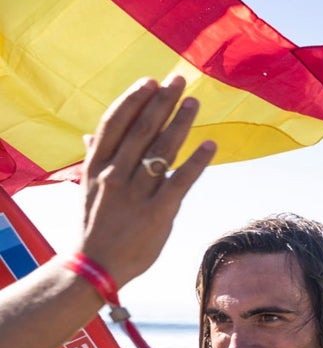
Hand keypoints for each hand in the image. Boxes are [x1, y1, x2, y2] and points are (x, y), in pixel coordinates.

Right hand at [79, 76, 214, 287]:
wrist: (96, 267)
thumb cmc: (95, 226)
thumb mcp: (87, 190)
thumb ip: (94, 160)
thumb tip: (90, 135)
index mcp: (97, 166)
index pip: (114, 123)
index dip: (132, 100)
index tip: (149, 81)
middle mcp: (115, 175)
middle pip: (141, 129)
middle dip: (162, 102)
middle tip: (179, 80)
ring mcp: (137, 193)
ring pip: (162, 149)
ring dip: (180, 123)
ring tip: (194, 103)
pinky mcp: (158, 212)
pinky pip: (180, 181)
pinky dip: (197, 161)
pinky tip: (210, 145)